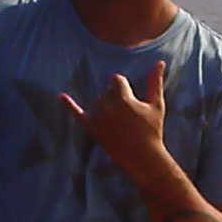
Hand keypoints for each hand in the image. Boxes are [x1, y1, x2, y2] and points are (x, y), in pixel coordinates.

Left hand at [62, 62, 167, 186]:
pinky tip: (61, 96)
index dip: (124, 88)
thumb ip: (155, 81)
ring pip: (98, 101)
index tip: (131, 100)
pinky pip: (77, 114)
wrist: (143, 159)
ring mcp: (98, 119)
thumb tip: (160, 62)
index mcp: (124, 99)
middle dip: (116, 98)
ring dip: (106, 106)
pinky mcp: (92, 129)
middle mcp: (108, 107)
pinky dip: (69, 105)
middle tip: (127, 116)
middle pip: (107, 90)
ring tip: (119, 123)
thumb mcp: (156, 105)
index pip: (116, 80)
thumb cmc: (152, 131)